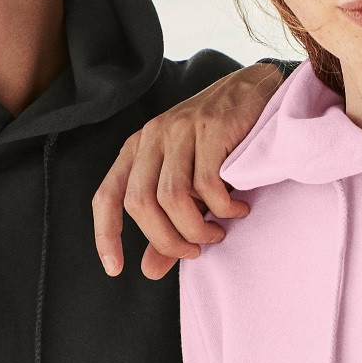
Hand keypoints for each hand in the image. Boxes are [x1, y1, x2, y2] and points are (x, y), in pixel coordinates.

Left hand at [94, 62, 284, 279]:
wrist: (257, 92)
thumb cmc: (220, 145)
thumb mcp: (189, 186)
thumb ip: (168, 226)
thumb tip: (149, 270)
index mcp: (137, 150)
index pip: (107, 197)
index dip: (105, 236)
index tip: (115, 269)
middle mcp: (152, 137)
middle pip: (140, 203)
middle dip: (165, 240)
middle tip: (193, 252)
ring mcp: (180, 130)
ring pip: (172, 197)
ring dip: (195, 229)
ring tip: (216, 234)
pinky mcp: (211, 128)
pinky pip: (207, 184)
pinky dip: (222, 209)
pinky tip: (237, 211)